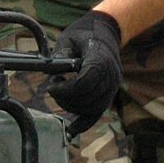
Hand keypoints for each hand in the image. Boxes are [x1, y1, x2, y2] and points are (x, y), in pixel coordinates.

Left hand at [45, 11, 123, 133]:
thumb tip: (50, 72)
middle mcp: (111, 76)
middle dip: (65, 98)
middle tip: (53, 88)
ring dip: (71, 107)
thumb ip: (60, 55)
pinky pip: (98, 113)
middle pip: (88, 98)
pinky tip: (71, 129)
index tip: (52, 85)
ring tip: (60, 93)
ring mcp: (112, 87)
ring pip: (92, 108)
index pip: (85, 83)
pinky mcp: (109, 94)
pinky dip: (85, 123)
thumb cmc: (84, 34)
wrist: (105, 33)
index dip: (65, 89)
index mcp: (100, 59)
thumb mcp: (69, 38)